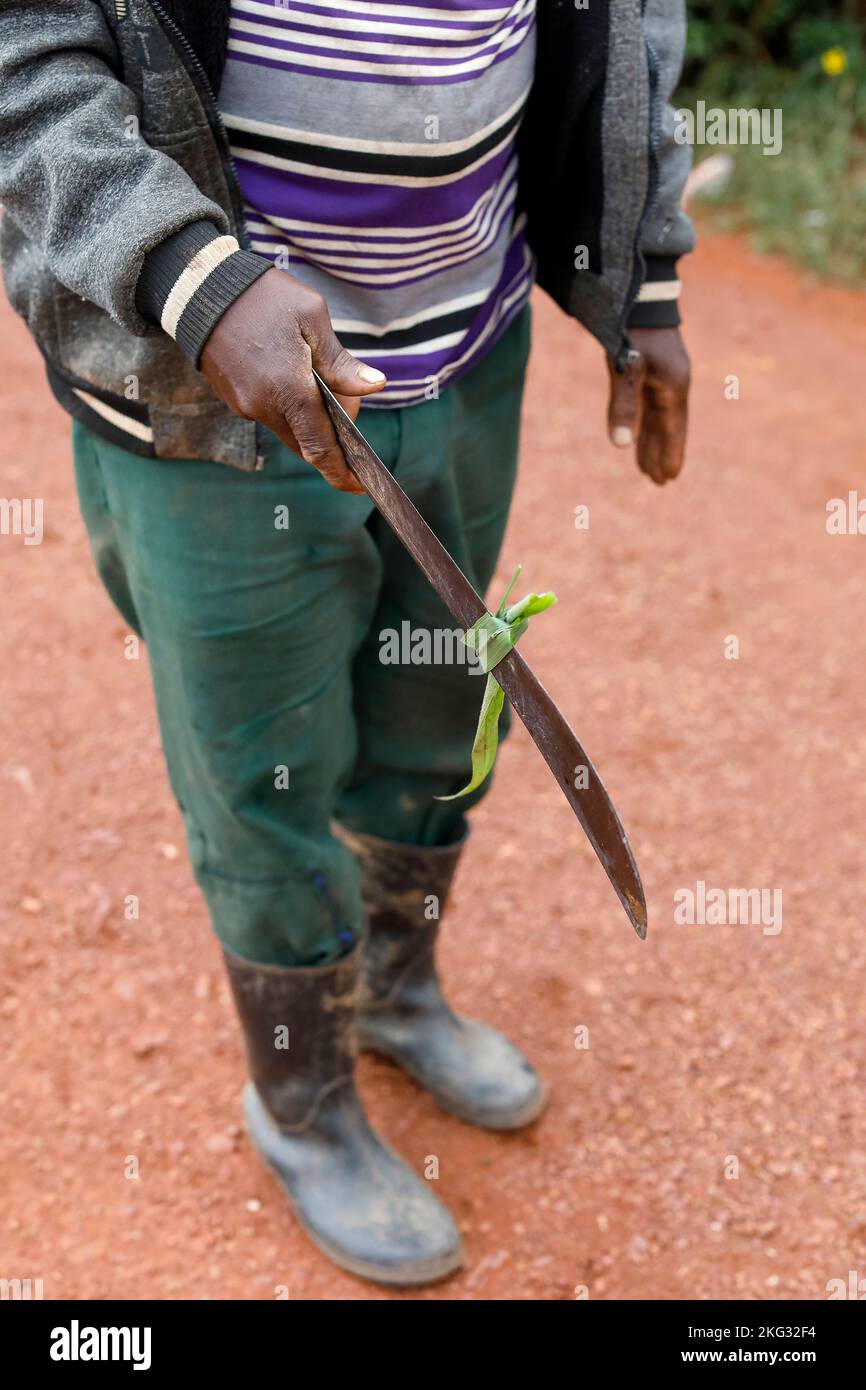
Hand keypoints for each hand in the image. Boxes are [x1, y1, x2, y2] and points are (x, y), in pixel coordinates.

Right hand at [200, 268, 385, 492]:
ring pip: (288, 428)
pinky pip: (269, 414)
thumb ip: (341, 363)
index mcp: (288, 391)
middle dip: (331, 432)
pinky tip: (292, 374)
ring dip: (309, 417)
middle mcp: (263, 408)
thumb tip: (375, 386)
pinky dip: (288, 406)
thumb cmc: (262, 297)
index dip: (341, 472)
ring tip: (317, 376)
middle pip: (307, 441)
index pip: (320, 448)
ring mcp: (244, 406)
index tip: (360, 487)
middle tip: (346, 398)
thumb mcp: (311, 317)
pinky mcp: (233, 399)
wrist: (201, 287)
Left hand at [606, 327, 689, 484]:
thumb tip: (621, 444)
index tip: (668, 478)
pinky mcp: (652, 366)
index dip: (670, 454)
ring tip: (647, 464)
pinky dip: (646, 420)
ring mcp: (664, 374)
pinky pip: (651, 402)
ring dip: (654, 440)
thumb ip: (623, 405)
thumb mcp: (625, 367)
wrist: (638, 290)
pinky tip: (640, 428)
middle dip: (662, 453)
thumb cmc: (631, 328)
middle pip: (668, 427)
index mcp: (673, 387)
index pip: (673, 430)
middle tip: (659, 480)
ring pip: (659, 416)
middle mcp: (674, 383)